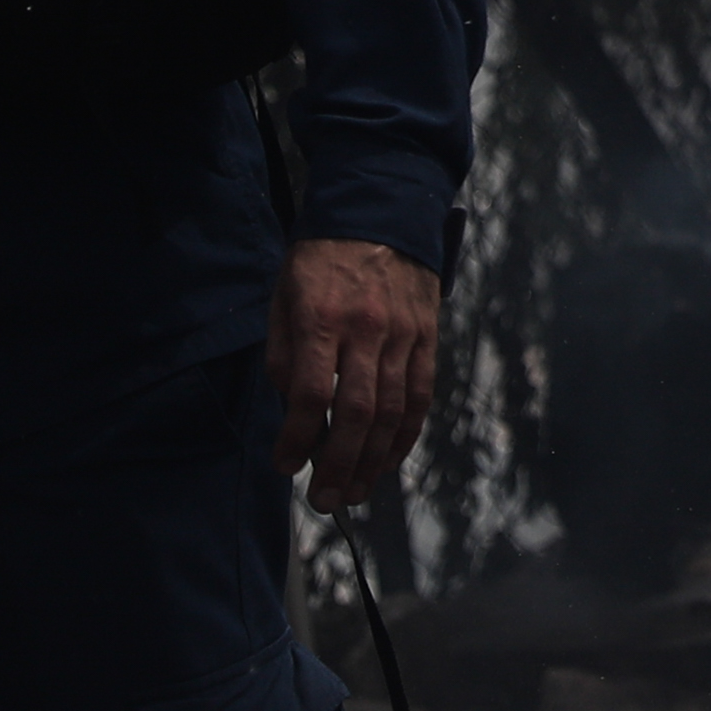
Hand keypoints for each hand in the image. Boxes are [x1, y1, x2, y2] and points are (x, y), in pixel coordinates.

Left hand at [273, 238, 444, 512]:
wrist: (383, 211)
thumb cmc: (322, 257)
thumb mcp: (284, 295)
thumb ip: (284, 353)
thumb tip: (293, 406)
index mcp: (322, 319)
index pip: (312, 393)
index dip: (298, 437)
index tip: (284, 466)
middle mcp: (366, 331)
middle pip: (357, 412)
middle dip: (338, 464)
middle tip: (324, 500)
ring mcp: (402, 336)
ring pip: (392, 412)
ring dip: (372, 460)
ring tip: (355, 492)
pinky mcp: (427, 338)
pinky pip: (420, 396)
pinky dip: (406, 435)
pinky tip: (389, 461)